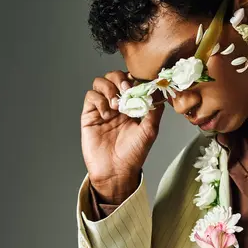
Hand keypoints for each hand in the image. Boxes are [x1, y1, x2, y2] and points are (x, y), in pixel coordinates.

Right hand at [80, 70, 164, 200]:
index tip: (139, 84)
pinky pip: (91, 96)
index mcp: (132, 105)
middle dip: (120, 79)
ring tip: (116, 104)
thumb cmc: (134, 153)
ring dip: (109, 88)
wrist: (116, 170)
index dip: (134, 78)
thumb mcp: (150, 131)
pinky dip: (99, 99)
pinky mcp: (89, 115)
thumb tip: (158, 92)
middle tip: (126, 90)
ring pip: (100, 82)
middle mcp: (117, 103)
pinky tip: (107, 113)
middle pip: (114, 76)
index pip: (131, 81)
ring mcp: (102, 108)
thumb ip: (154, 111)